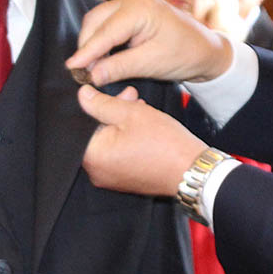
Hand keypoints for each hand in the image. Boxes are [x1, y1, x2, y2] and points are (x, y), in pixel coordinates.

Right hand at [66, 0, 232, 86]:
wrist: (206, 50)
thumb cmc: (185, 54)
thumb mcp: (151, 64)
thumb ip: (119, 67)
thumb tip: (91, 74)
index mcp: (140, 8)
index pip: (105, 31)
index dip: (87, 51)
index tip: (71, 68)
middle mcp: (133, 0)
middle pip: (95, 21)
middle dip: (87, 46)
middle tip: (82, 72)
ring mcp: (132, 4)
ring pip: (98, 22)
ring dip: (93, 43)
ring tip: (91, 67)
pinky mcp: (132, 12)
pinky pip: (108, 24)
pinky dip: (102, 40)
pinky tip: (102, 58)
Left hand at [78, 84, 207, 196]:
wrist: (191, 170)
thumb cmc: (164, 144)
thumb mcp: (131, 113)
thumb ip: (101, 103)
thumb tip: (82, 95)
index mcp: (93, 156)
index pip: (81, 123)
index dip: (96, 103)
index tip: (111, 93)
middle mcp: (96, 171)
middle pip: (95, 133)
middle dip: (110, 112)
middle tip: (131, 98)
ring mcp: (110, 178)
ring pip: (108, 142)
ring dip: (120, 124)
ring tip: (141, 111)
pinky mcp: (124, 180)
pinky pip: (118, 155)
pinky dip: (126, 140)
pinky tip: (142, 128)